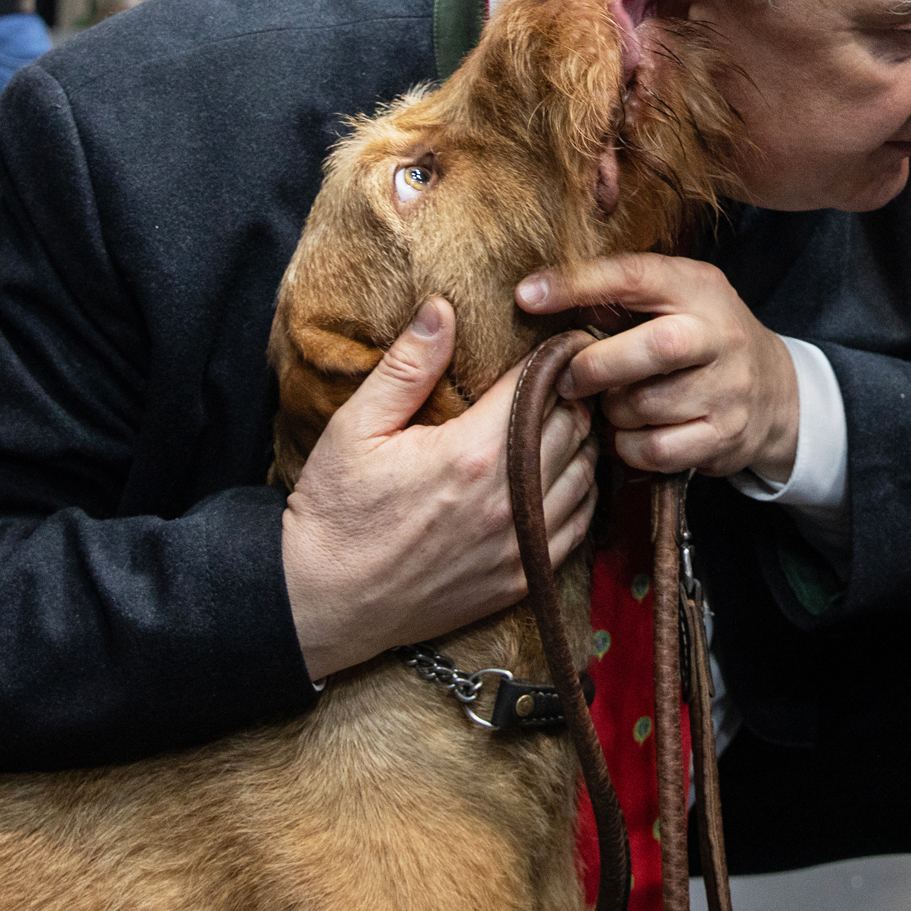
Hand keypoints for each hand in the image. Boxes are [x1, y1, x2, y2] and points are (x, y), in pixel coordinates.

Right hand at [279, 297, 598, 682]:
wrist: (324, 603)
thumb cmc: (336, 513)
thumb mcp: (355, 428)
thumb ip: (407, 366)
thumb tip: (441, 308)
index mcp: (471, 453)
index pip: (541, 385)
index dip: (554, 355)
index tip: (558, 339)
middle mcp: (508, 500)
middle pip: (573, 426)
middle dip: (574, 393)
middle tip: (566, 374)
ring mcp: (519, 544)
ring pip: (585, 473)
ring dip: (582, 440)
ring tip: (566, 417)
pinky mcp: (522, 578)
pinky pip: (579, 524)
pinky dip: (580, 491)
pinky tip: (563, 472)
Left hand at [515, 255, 799, 481]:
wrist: (776, 392)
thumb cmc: (702, 338)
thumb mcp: (674, 299)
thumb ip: (619, 298)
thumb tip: (540, 297)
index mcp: (698, 287)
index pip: (635, 275)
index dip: (577, 284)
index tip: (526, 295)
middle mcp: (720, 335)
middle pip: (654, 349)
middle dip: (597, 366)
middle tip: (569, 379)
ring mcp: (729, 388)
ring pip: (646, 406)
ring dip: (613, 410)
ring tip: (615, 403)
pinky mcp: (725, 436)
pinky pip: (656, 449)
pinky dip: (629, 446)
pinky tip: (631, 433)